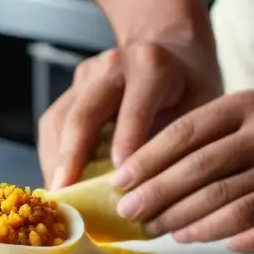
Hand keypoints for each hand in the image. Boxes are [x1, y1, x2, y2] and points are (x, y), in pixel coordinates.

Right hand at [38, 41, 221, 189]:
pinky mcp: (71, 89)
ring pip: (60, 120)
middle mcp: (112, 65)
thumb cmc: (190, 88)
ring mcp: (87, 75)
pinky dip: (53, 156)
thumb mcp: (200, 109)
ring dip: (56, 162)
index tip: (120, 180)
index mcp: (151, 66)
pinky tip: (58, 183)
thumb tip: (157, 193)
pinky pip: (53, 125)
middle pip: (84, 114)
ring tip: (58, 198)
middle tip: (68, 196)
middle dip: (72, 158)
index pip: (134, 108)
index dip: (125, 143)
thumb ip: (180, 143)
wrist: (172, 54)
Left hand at [109, 90, 253, 252]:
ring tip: (159, 230)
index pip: (187, 133)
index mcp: (251, 106)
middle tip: (130, 214)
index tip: (120, 182)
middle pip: (201, 172)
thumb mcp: (248, 117)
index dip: (148, 160)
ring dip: (186, 222)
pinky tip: (200, 240)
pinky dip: (226, 238)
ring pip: (227, 205)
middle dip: (158, 196)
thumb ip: (204, 136)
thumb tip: (141, 174)